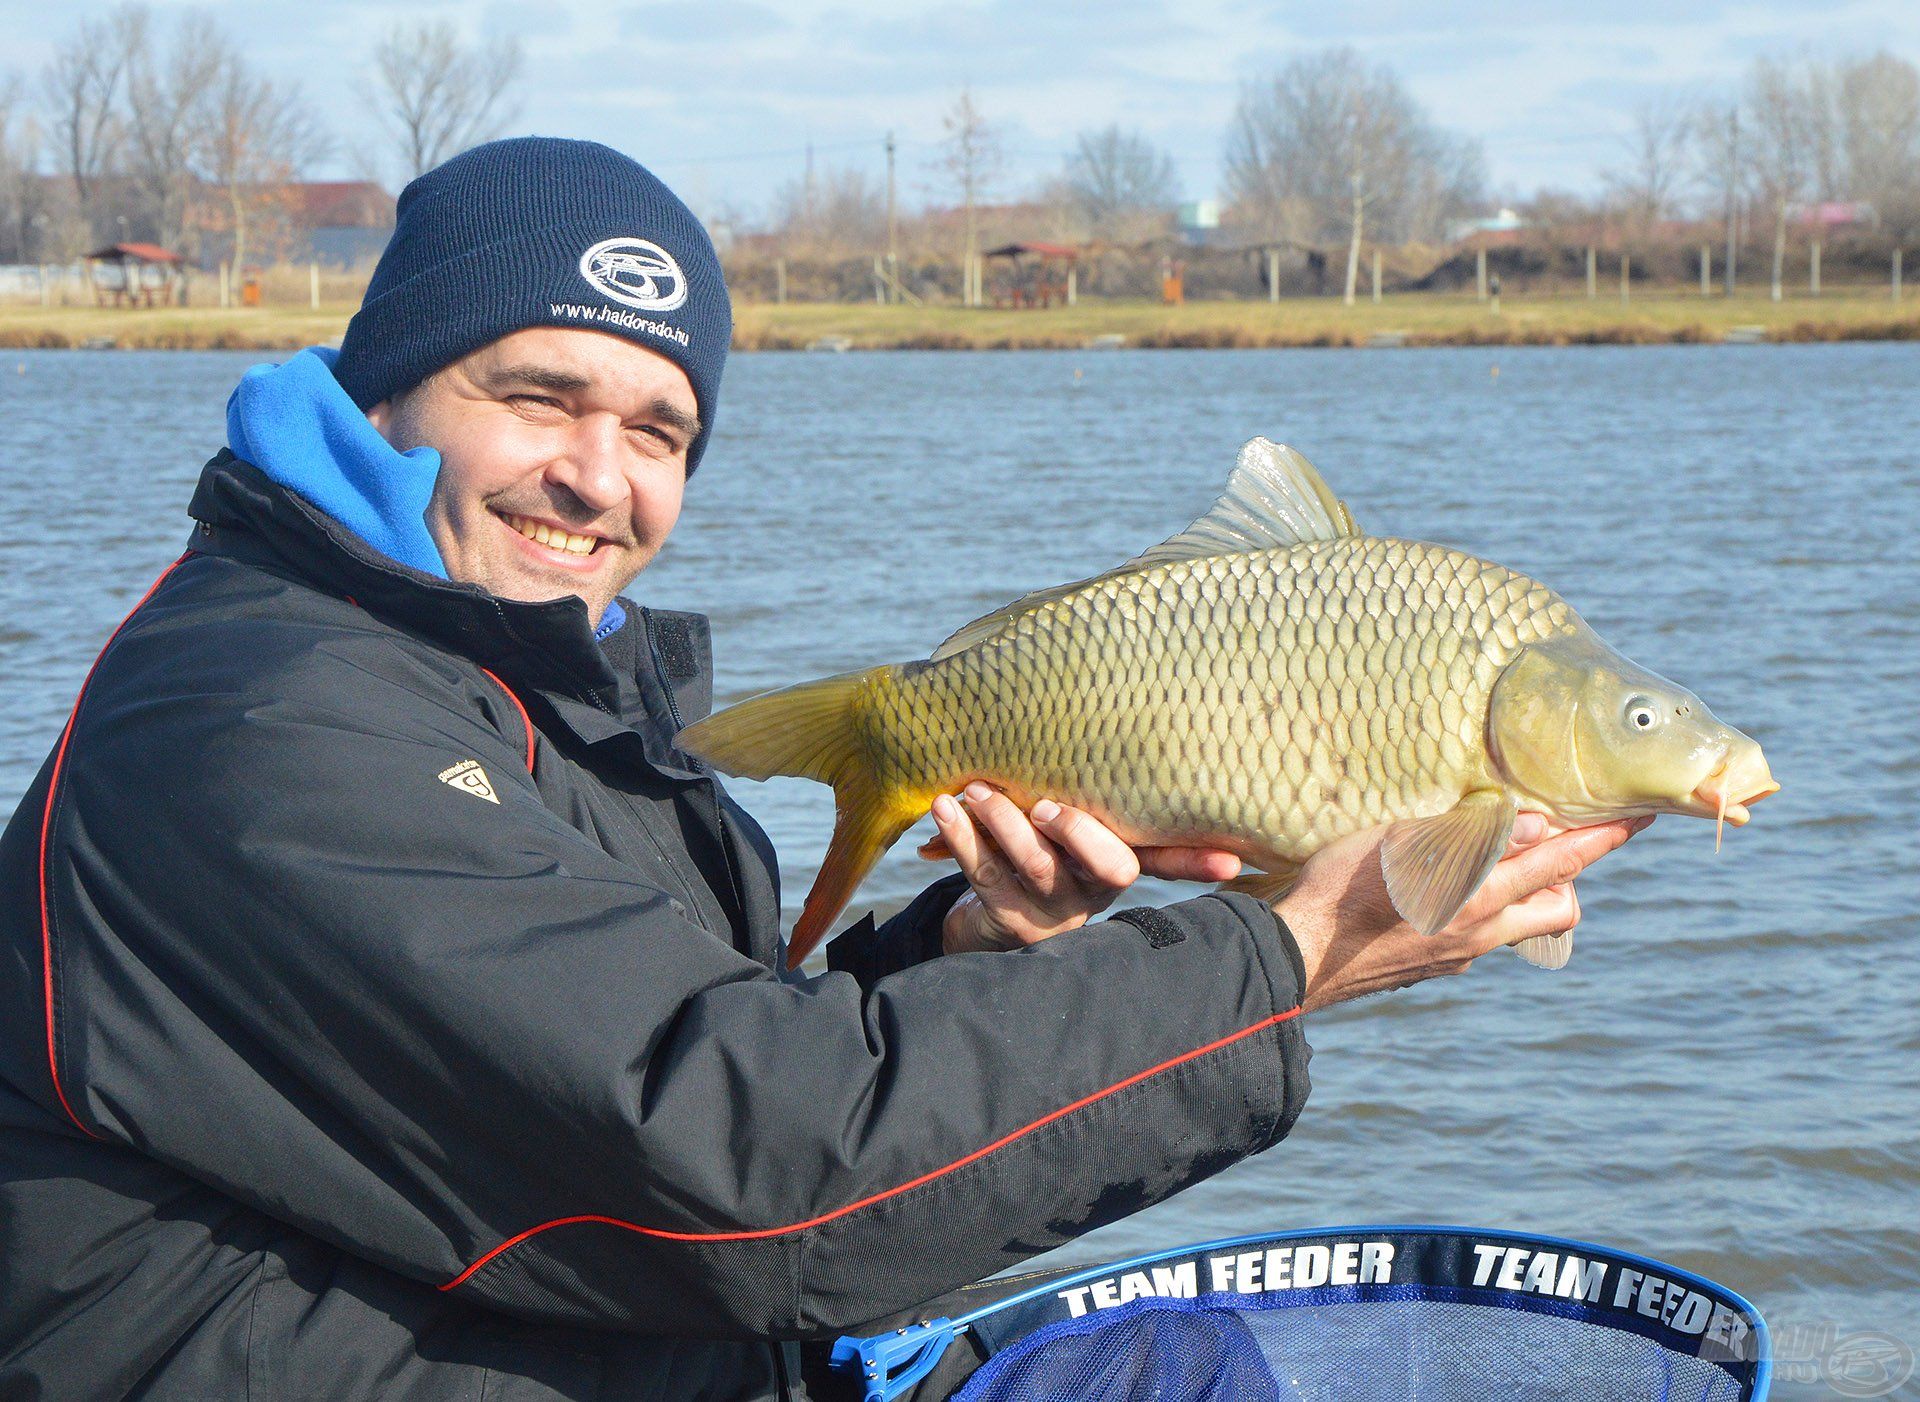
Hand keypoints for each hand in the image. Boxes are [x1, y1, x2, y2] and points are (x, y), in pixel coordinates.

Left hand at [929, 783, 1241, 953]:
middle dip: (1081, 834)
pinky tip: (943, 807)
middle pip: (1109, 867)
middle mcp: (1097, 887)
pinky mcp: (1011, 919)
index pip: (1171, 857)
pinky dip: (960, 837)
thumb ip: (1088, 785)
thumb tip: (1123, 701)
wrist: (993, 915)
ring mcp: (1056, 907)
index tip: (1232, 862)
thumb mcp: (1069, 818)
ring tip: (975, 789)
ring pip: (1037, 867)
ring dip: (1004, 822)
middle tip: (1048, 805)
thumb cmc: (1038, 841)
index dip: (1201, 860)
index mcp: (1123, 857)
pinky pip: (985, 875)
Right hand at [1275, 812, 1652, 1011]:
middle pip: (1560, 908)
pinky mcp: (1432, 967)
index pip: (1561, 862)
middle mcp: (1481, 934)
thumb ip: (1471, 833)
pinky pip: (1477, 938)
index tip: (1639, 817)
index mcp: (1479, 898)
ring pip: (1518, 925)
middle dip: (1570, 876)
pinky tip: (1439, 892)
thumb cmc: (1339, 888)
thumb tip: (1536, 824)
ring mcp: (1458, 956)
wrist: (1297, 956)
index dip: (1603, 838)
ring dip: (1523, 895)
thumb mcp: (1402, 843)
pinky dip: (1479, 911)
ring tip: (1491, 863)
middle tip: (1550, 843)